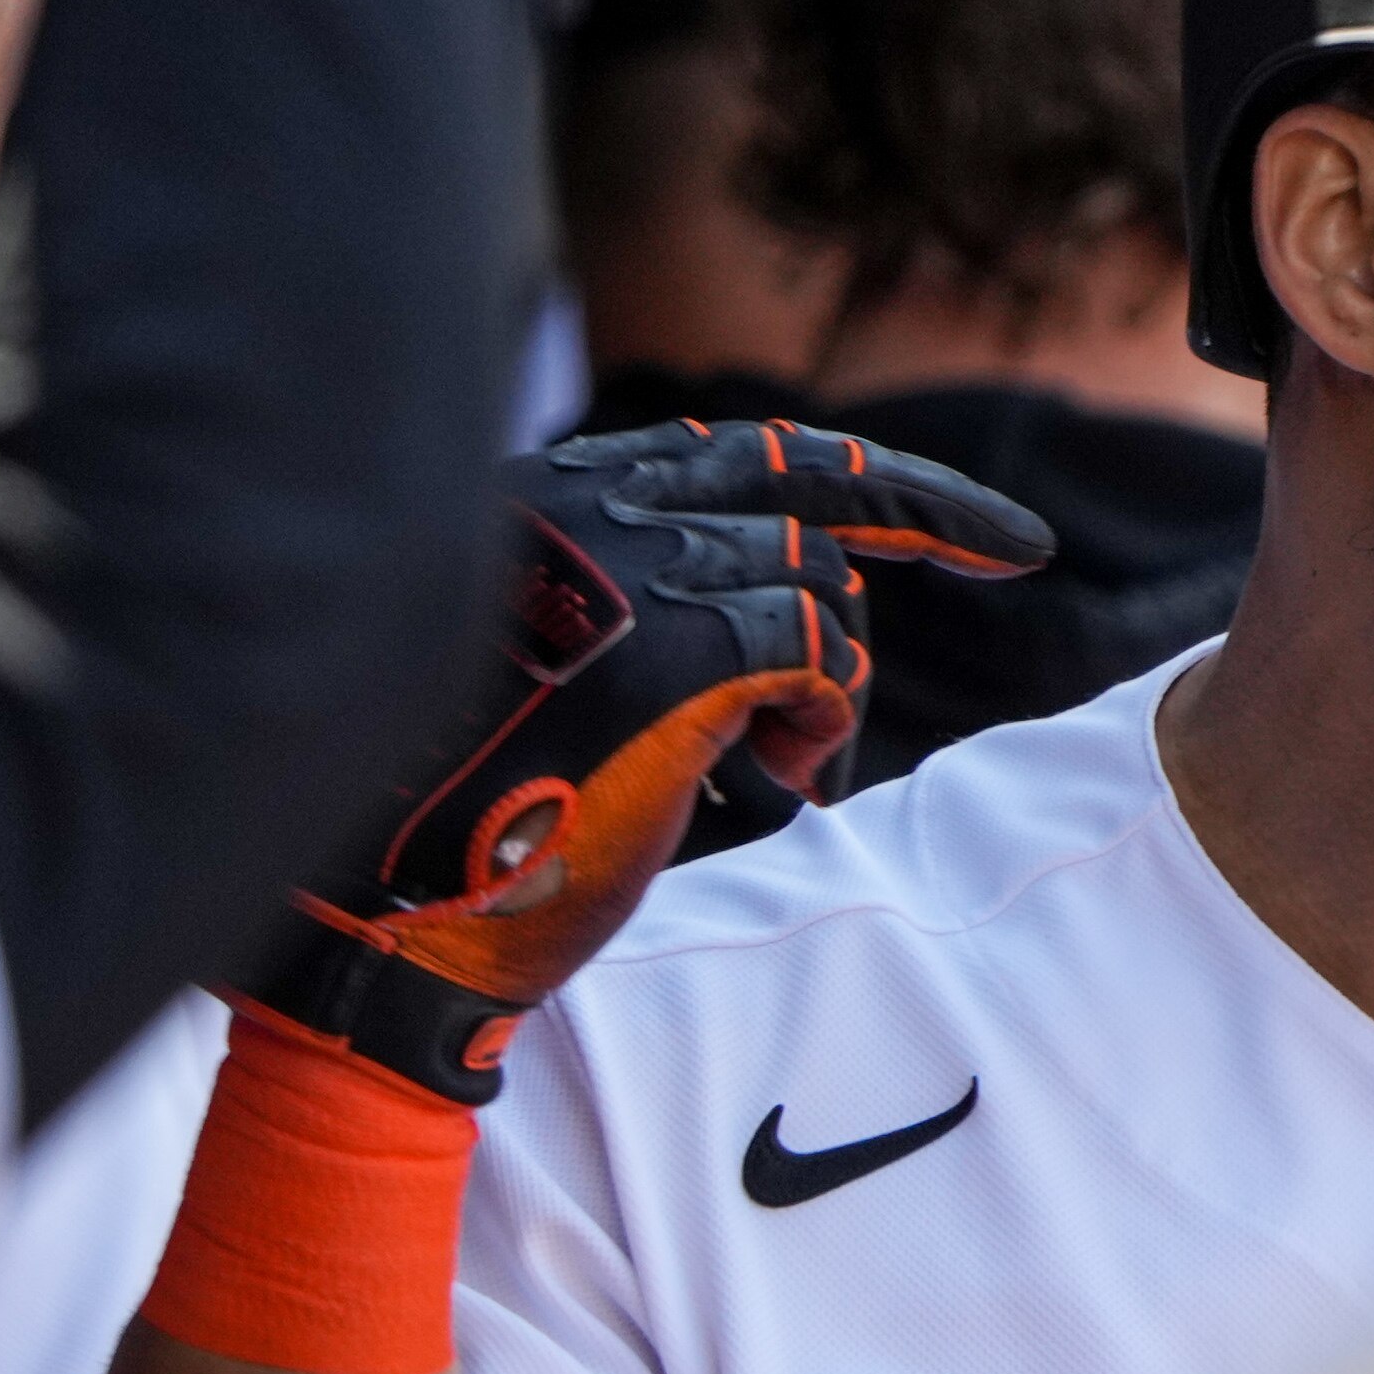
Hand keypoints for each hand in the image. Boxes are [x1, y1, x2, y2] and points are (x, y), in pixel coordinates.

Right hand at [246, 419, 1049, 1096]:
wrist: (379, 924)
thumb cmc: (461, 823)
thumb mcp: (550, 666)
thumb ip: (644, 599)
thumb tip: (805, 585)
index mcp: (542, 496)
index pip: (741, 450)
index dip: (873, 475)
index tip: (987, 523)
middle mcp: (583, 507)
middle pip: (802, 497)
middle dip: (905, 539)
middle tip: (994, 571)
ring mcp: (627, 571)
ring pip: (817, 586)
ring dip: (821, 685)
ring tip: (766, 768)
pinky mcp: (673, 654)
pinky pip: (819, 652)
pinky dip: (821, 716)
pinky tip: (774, 779)